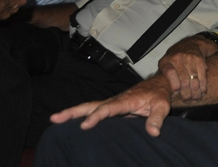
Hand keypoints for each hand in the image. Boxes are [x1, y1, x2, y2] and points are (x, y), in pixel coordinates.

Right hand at [50, 74, 172, 136]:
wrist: (159, 86)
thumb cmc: (159, 95)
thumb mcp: (162, 106)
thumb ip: (157, 118)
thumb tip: (153, 132)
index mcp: (126, 100)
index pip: (108, 109)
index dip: (96, 117)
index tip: (85, 126)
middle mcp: (116, 100)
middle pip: (92, 105)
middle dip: (74, 111)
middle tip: (55, 118)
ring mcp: (112, 104)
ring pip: (90, 107)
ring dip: (73, 113)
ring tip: (55, 119)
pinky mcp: (112, 108)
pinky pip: (95, 110)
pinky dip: (81, 115)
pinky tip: (70, 123)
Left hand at [157, 36, 211, 101]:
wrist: (190, 43)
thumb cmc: (175, 58)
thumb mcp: (165, 63)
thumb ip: (164, 75)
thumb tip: (166, 93)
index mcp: (167, 61)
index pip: (170, 73)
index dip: (174, 85)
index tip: (177, 93)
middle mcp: (178, 58)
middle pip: (184, 80)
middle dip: (187, 93)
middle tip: (188, 99)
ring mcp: (189, 58)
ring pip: (194, 80)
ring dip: (196, 92)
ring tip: (196, 97)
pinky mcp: (199, 60)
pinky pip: (202, 76)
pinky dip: (203, 86)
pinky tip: (203, 91)